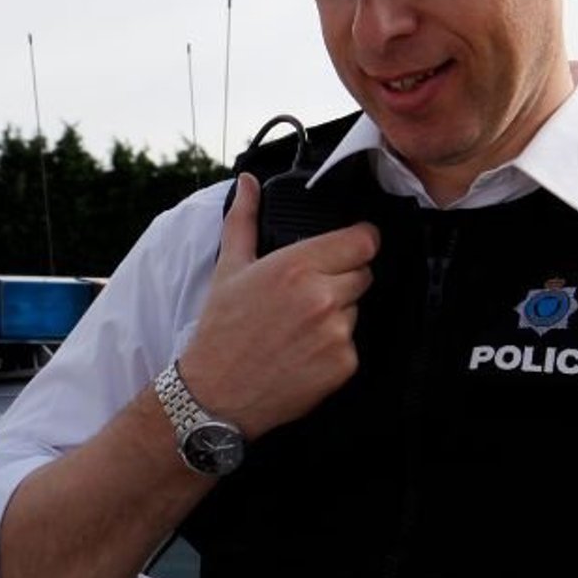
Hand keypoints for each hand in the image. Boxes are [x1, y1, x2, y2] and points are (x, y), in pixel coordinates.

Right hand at [177, 174, 376, 438]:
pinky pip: (352, 345)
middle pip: (363, 274)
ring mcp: (335, 333)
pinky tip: (303, 355)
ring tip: (298, 331)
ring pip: (357, 311)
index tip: (340, 255)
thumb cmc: (219, 331)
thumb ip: (244, 221)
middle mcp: (322, 296)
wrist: (213, 395)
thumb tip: (248, 183)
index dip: (353, 245)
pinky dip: (334, 351)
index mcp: (296, 266)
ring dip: (337, 317)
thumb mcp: (229, 270)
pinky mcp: (343, 364)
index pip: (363, 239)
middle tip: (304, 300)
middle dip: (341, 282)